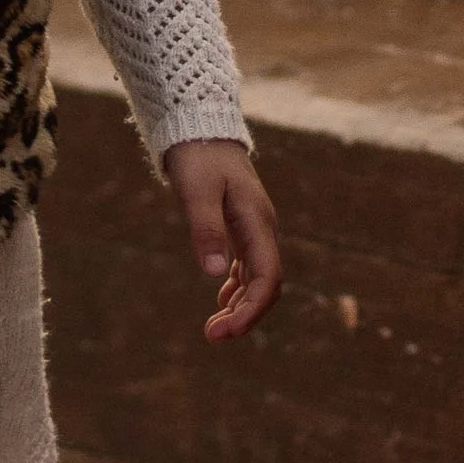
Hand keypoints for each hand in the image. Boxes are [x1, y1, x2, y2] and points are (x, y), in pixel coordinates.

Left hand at [168, 141, 281, 344]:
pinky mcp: (242, 225)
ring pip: (258, 277)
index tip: (226, 331)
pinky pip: (248, 265)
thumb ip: (205, 230)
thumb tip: (213, 274)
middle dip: (245, 315)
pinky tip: (221, 301)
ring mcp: (254, 227)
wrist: (200, 125)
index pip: (267, 278)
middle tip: (212, 337)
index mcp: (257, 221)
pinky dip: (237, 287)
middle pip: (266, 284)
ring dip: (241, 306)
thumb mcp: (196, 192)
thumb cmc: (198, 156)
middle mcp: (262, 228)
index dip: (251, 310)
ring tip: (214, 329)